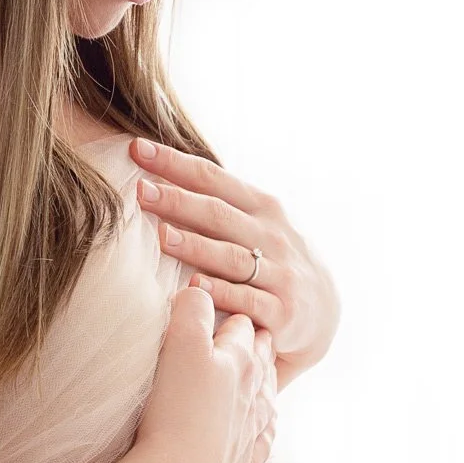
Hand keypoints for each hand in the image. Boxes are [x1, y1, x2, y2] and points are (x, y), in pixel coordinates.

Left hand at [129, 137, 339, 385]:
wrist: (324, 311)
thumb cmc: (274, 260)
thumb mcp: (256, 225)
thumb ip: (218, 206)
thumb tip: (157, 179)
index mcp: (261, 207)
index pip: (213, 178)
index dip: (176, 163)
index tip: (139, 149)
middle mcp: (271, 235)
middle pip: (218, 214)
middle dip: (178, 201)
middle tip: (141, 191)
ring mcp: (279, 274)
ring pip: (231, 257)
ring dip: (195, 246)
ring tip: (161, 237)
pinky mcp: (281, 312)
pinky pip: (248, 301)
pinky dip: (221, 293)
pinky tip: (195, 287)